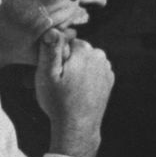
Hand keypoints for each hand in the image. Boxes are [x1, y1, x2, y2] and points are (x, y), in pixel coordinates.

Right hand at [35, 28, 111, 156]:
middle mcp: (99, 56)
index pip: (66, 41)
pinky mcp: (109, 80)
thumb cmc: (59, 102)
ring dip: (78, 69)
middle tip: (60, 81)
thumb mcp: (46, 75)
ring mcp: (106, 68)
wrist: (77, 127)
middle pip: (78, 50)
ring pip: (86, 60)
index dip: (57, 55)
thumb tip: (53, 30)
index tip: (53, 71)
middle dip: (68, 61)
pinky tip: (79, 90)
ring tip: (69, 88)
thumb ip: (49, 50)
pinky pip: (94, 70)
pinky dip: (87, 77)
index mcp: (84, 51)